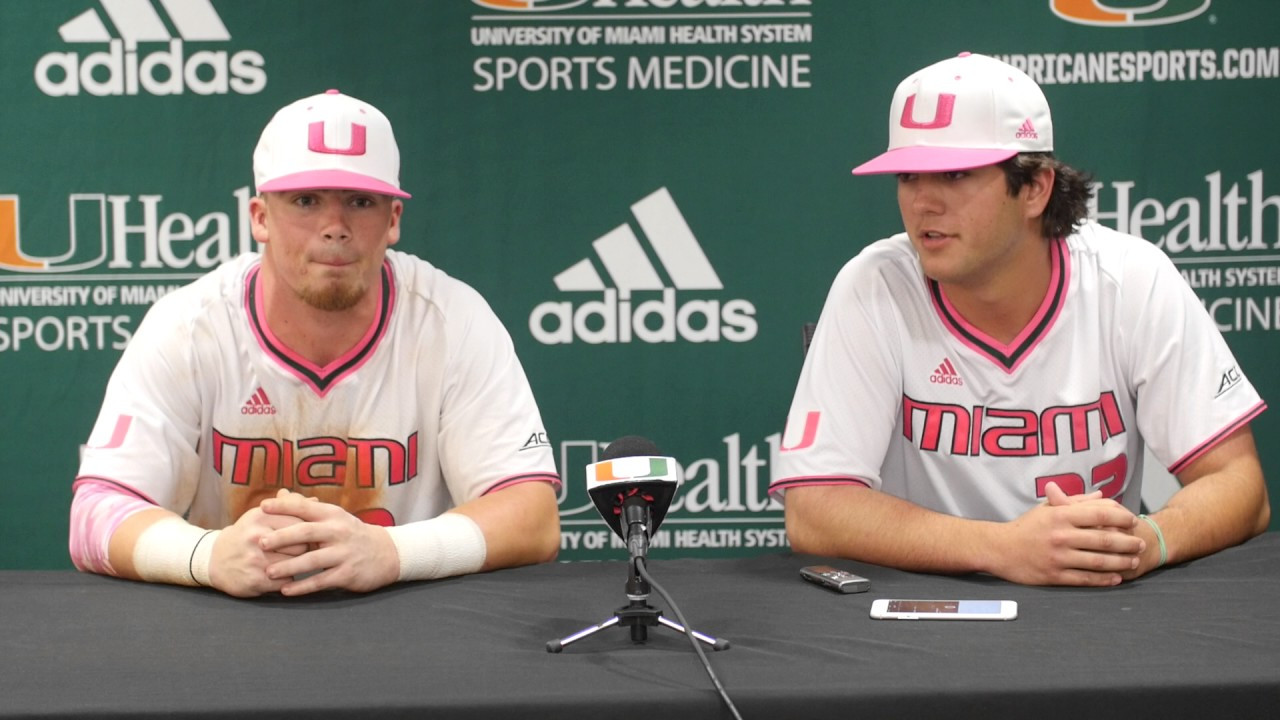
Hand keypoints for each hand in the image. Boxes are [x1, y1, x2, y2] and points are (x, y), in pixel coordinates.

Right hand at [207, 501, 309, 597]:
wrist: (214, 559)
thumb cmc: (247, 534)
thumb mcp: (263, 515)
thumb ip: (289, 507)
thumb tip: (316, 501)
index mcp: (261, 517)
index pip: (300, 522)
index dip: (307, 530)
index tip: (307, 535)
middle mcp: (257, 537)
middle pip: (301, 545)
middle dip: (304, 549)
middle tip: (299, 550)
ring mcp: (255, 560)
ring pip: (295, 565)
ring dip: (296, 566)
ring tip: (288, 562)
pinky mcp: (255, 580)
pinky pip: (286, 582)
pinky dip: (287, 580)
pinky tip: (279, 575)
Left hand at [257, 490, 399, 595]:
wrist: (386, 553)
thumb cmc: (351, 533)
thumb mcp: (334, 516)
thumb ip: (306, 507)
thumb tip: (281, 493)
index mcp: (333, 515)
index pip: (305, 507)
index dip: (284, 506)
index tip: (262, 506)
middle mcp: (338, 532)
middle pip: (307, 533)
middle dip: (282, 537)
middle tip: (261, 542)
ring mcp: (344, 553)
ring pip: (312, 560)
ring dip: (289, 566)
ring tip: (268, 571)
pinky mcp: (347, 574)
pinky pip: (321, 581)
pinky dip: (302, 586)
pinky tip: (286, 590)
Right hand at [988, 482, 1144, 586]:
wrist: (999, 548)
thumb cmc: (1025, 527)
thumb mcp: (1047, 508)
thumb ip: (1075, 502)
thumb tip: (1102, 497)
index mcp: (1060, 515)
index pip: (1100, 515)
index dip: (1121, 517)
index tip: (1133, 520)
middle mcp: (1061, 536)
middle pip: (1104, 540)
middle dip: (1127, 543)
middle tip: (1140, 544)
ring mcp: (1058, 557)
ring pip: (1098, 561)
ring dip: (1120, 562)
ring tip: (1132, 561)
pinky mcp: (1054, 576)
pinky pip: (1085, 579)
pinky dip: (1103, 579)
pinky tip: (1116, 578)